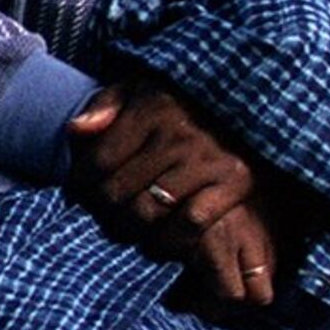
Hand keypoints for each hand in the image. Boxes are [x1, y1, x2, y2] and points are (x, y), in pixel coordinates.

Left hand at [66, 81, 278, 306]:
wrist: (252, 103)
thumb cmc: (180, 103)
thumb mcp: (139, 89)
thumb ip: (104, 106)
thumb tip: (76, 130)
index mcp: (151, 111)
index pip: (99, 160)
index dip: (81, 183)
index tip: (80, 192)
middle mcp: (178, 136)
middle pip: (118, 191)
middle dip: (102, 211)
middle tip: (103, 216)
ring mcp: (208, 161)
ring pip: (148, 211)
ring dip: (131, 229)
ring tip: (128, 229)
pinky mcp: (235, 184)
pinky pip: (189, 222)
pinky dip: (169, 238)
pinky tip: (161, 240)